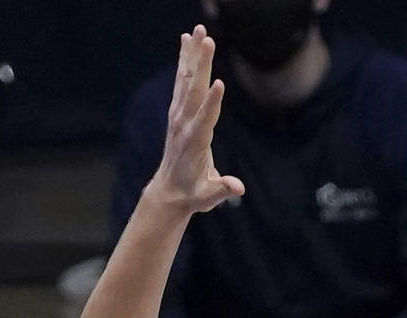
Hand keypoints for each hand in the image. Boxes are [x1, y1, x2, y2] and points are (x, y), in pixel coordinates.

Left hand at [151, 26, 244, 215]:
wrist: (168, 191)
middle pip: (194, 90)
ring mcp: (178, 115)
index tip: (219, 83)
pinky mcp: (177, 110)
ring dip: (193, 54)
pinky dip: (185, 60)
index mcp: (194, 142)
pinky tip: (187, 40)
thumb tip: (238, 189)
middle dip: (201, 65)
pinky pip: (182, 80)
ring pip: (186, 79)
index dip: (212, 103)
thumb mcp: (208, 197)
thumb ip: (222, 190)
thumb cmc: (193, 194)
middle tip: (208, 39)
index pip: (205, 119)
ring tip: (199, 30)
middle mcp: (184, 124)